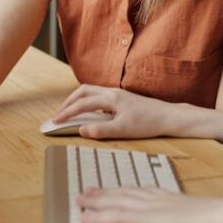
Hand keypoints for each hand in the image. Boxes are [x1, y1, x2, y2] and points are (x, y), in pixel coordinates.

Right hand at [51, 84, 176, 138]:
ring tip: (69, 112)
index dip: (66, 113)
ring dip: (77, 100)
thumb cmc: (148, 123)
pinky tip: (89, 112)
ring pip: (91, 91)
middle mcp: (112, 92)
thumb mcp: (123, 130)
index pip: (82, 104)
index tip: (55, 121)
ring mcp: (117, 93)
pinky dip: (87, 101)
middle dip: (68, 102)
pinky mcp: (122, 98)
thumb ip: (100, 130)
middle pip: (83, 91)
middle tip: (58, 115)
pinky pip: (98, 95)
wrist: (168, 116)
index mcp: (111, 98)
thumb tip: (81, 129)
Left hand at [78, 188, 222, 222]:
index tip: (112, 188)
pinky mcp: (148, 219)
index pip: (140, 191)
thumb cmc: (219, 222)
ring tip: (79, 200)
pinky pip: (116, 216)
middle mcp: (157, 198)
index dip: (122, 190)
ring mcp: (151, 207)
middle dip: (104, 191)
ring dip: (95, 200)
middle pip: (124, 192)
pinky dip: (98, 216)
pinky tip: (86, 217)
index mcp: (169, 197)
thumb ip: (191, 219)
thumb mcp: (201, 218)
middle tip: (86, 190)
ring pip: (115, 201)